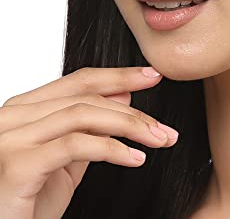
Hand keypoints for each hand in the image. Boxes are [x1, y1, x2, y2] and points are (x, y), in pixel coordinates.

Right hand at [0, 66, 178, 218]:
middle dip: (133, 111)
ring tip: (157, 141)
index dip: (120, 76)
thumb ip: (91, 127)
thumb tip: (124, 94)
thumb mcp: (69, 161)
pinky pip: (75, 144)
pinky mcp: (17, 164)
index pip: (80, 81)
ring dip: (129, 126)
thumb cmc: (29, 205)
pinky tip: (135, 158)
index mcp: (24, 110)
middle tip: (164, 128)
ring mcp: (10, 138)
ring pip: (83, 115)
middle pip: (86, 97)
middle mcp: (13, 116)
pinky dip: (112, 149)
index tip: (153, 76)